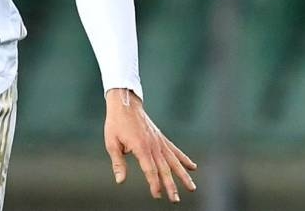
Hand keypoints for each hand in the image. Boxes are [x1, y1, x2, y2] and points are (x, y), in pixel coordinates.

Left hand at [104, 88, 196, 203]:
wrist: (124, 103)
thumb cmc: (116, 123)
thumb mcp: (111, 143)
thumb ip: (118, 163)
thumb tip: (120, 180)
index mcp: (141, 147)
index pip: (150, 169)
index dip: (154, 183)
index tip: (157, 195)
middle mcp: (153, 145)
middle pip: (164, 168)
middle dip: (171, 185)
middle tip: (175, 199)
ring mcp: (159, 141)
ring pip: (174, 161)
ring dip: (183, 175)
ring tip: (192, 188)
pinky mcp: (161, 138)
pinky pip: (175, 150)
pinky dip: (184, 159)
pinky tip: (193, 167)